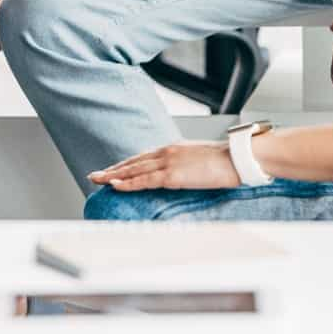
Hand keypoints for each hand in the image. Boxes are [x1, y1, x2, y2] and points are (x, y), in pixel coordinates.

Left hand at [87, 142, 240, 191]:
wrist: (236, 157)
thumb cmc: (225, 160)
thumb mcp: (199, 159)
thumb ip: (185, 164)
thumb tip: (181, 173)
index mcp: (172, 148)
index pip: (142, 157)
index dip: (126, 164)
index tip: (113, 169)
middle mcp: (166, 152)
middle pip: (133, 162)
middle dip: (113, 169)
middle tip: (96, 175)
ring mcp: (168, 162)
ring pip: (133, 170)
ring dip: (113, 175)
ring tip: (98, 180)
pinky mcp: (172, 175)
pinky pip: (145, 180)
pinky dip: (128, 183)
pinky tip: (116, 185)